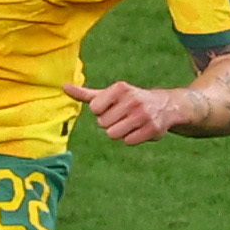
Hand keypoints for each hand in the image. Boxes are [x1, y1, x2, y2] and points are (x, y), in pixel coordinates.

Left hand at [63, 81, 188, 146]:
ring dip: (119, 132)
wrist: (165, 106)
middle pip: (103, 123)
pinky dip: (131, 139)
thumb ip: (86, 94)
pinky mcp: (152, 129)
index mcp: (120, 88)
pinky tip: (139, 130)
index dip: (101, 112)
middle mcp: (132, 99)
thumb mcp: (109, 95)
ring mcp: (143, 114)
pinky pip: (128, 142)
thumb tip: (64, 87)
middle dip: (110, 123)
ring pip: (113, 134)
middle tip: (124, 116)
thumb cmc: (130, 101)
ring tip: (130, 124)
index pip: (94, 109)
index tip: (113, 107)